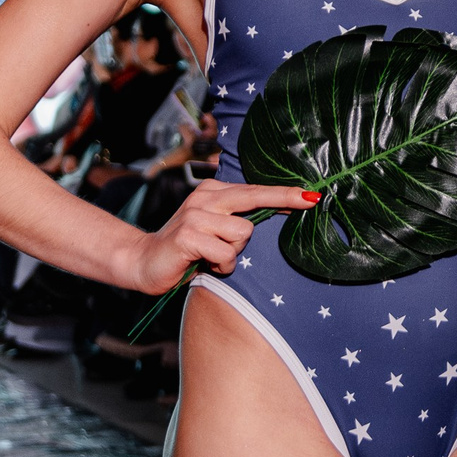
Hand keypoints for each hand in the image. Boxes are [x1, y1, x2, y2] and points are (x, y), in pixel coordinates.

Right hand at [132, 177, 318, 295]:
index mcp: (211, 192)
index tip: (312, 195)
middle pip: (254, 198)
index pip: (254, 191)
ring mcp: (196, 216)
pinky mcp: (189, 236)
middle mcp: (204, 198)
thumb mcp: (212, 230)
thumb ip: (235, 221)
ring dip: (234, 253)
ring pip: (242, 233)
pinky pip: (225, 253)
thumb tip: (273, 219)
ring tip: (214, 257)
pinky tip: (205, 265)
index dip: (284, 194)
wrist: (144, 262)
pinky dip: (221, 265)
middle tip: (311, 201)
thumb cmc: (185, 250)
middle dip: (285, 200)